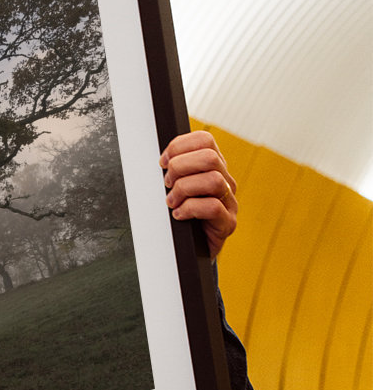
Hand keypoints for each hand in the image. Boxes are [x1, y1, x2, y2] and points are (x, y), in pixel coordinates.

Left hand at [160, 131, 237, 258]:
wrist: (190, 249)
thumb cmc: (181, 214)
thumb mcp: (175, 187)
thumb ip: (174, 170)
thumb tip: (161, 159)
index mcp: (213, 167)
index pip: (204, 140)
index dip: (179, 146)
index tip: (163, 162)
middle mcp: (225, 181)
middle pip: (210, 157)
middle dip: (180, 167)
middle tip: (167, 183)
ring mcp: (229, 202)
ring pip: (213, 180)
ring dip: (184, 189)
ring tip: (172, 201)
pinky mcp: (228, 223)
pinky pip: (213, 207)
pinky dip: (189, 209)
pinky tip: (179, 215)